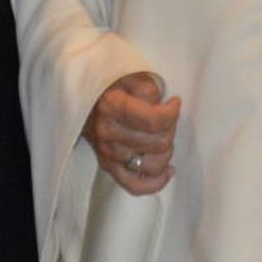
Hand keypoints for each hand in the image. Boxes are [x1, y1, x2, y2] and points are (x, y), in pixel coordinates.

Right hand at [81, 72, 180, 195]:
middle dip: (170, 128)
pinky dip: (156, 182)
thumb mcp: (131, 75)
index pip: (154, 121)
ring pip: (153, 165)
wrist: (87, 97)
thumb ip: (149, 90)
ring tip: (162, 136)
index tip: (174, 102)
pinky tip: (167, 170)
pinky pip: (136, 186)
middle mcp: (107, 133)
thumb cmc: (113, 84)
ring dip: (166, 151)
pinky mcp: (108, 167)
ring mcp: (107, 153)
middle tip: (166, 117)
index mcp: (111, 106)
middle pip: (158, 142)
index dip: (172, 113)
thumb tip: (162, 109)